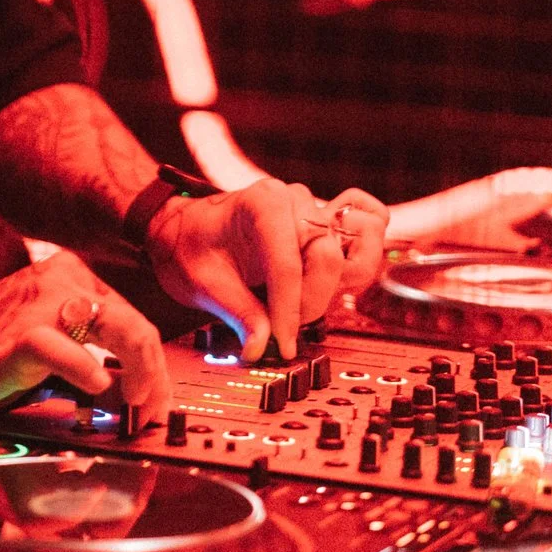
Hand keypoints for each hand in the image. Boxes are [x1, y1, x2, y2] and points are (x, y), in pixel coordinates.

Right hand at [0, 250, 172, 419]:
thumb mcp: (42, 339)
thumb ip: (84, 350)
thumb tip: (130, 386)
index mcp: (68, 277)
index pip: (131, 319)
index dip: (153, 364)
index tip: (153, 400)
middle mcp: (61, 280)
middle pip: (136, 326)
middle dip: (155, 375)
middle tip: (152, 412)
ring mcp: (41, 304)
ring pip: (121, 330)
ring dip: (140, 377)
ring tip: (135, 407)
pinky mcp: (20, 336)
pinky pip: (71, 353)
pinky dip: (90, 375)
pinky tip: (96, 389)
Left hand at [146, 180, 390, 361]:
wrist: (188, 228)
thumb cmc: (192, 245)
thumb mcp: (203, 282)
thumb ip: (238, 314)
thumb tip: (261, 349)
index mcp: (263, 203)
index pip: (287, 263)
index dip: (288, 310)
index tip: (283, 344)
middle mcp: (296, 202)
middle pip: (327, 258)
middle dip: (308, 303)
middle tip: (283, 330)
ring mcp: (315, 213)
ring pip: (351, 254)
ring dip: (332, 289)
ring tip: (299, 307)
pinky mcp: (325, 230)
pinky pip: (363, 244)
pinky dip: (352, 270)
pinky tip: (321, 289)